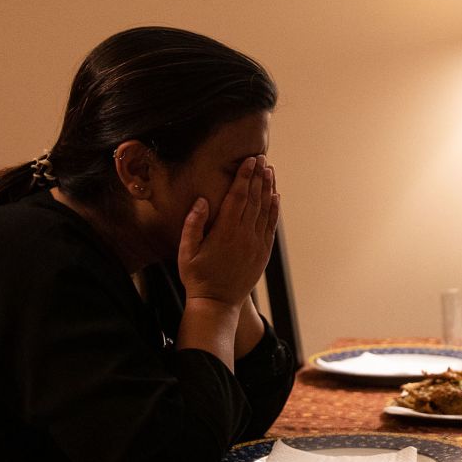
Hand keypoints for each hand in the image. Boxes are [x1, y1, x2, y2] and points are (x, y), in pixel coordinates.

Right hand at [177, 156, 280, 306]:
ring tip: (270, 171)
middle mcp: (244, 235)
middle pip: (255, 199)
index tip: (250, 160)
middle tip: (262, 158)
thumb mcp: (186, 252)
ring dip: (268, 188)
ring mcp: (256, 244)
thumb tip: (201, 200)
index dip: (245, 176)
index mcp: (225, 231)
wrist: (217, 303)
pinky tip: (275, 196)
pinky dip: (274, 209)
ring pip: (266, 210)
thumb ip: (193, 225)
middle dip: (258, 176)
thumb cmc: (197, 277)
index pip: (238, 196)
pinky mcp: (263, 253)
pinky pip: (271, 226)